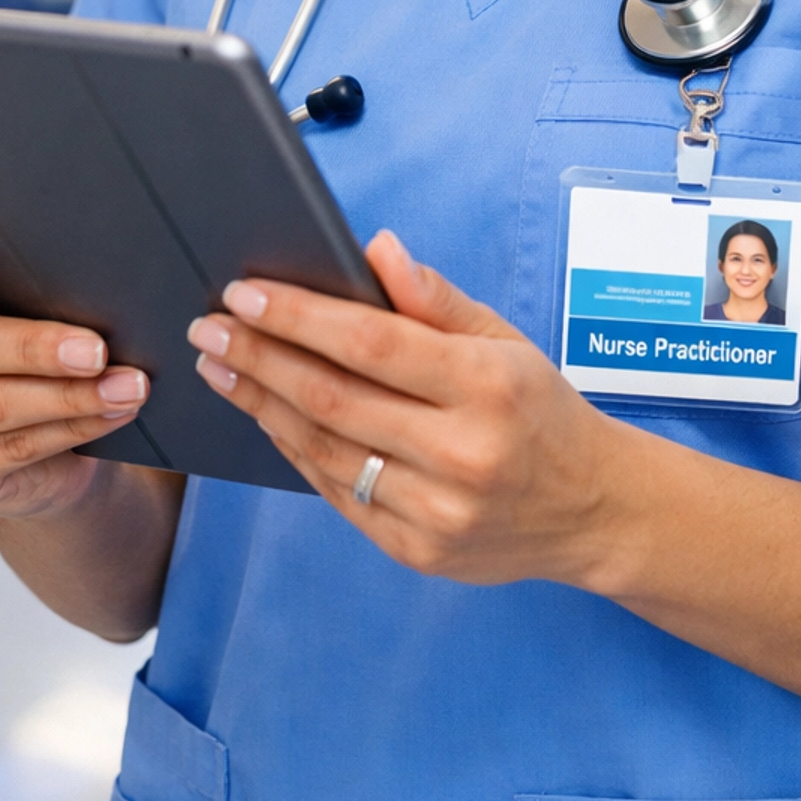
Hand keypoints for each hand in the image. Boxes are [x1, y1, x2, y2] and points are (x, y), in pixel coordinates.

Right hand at [0, 241, 149, 520]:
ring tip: (127, 385)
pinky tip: (112, 413)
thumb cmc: (18, 341)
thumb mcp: (13, 305)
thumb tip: (89, 276)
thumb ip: (21, 285)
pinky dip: (72, 428)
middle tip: (96, 348)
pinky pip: (11, 449)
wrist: (26, 430)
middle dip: (33, 348)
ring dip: (69, 396)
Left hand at [186, 230, 623, 584]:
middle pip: (333, 398)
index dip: (298, 316)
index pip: (371, 343)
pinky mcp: (417, 551)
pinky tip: (267, 417)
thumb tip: (375, 250)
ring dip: (261, 405)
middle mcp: (462, 452)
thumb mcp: (504, 338)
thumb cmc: (541, 410)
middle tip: (208, 328)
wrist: (592, 509)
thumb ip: (435, 299)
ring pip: (325, 451)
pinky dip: (295, 451)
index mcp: (486, 385)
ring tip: (221, 368)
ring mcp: (438, 510)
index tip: (244, 293)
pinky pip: (338, 495)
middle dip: (258, 358)